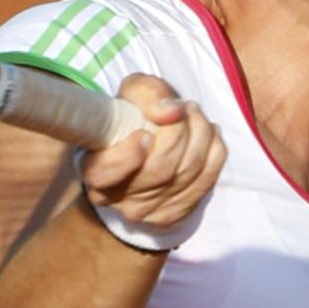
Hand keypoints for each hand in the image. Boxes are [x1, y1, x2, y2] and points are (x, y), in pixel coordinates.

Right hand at [79, 74, 226, 229]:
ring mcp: (146, 211)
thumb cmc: (132, 115)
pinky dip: (214, 151)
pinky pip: (206, 181)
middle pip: (160, 170)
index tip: (145, 134)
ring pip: (187, 173)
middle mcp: (116, 198)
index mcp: (94, 170)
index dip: (129, 155)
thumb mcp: (132, 93)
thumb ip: (147, 95)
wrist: (142, 143)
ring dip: (201, 136)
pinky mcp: (173, 214)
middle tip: (184, 108)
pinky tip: (209, 134)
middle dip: (180, 132)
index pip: (106, 173)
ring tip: (195, 115)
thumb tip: (172, 113)